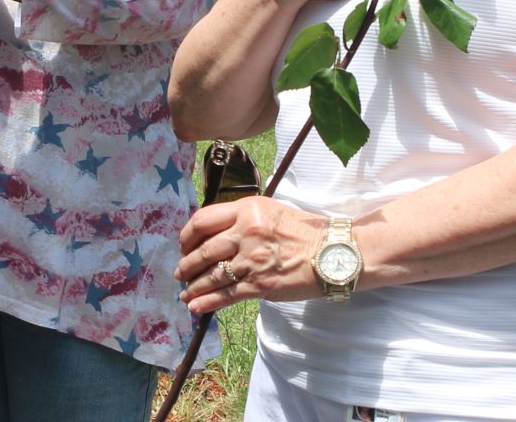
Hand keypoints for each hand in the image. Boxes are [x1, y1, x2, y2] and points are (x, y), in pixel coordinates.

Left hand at [174, 195, 327, 314]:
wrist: (334, 253)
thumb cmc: (305, 232)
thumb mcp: (271, 212)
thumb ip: (243, 219)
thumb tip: (215, 235)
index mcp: (248, 209)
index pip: (203, 220)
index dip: (187, 236)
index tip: (184, 245)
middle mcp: (246, 232)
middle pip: (203, 250)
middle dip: (187, 265)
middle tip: (181, 272)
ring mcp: (252, 260)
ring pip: (211, 275)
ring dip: (193, 286)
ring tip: (185, 292)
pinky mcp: (260, 285)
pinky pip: (225, 296)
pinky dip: (206, 302)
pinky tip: (195, 306)